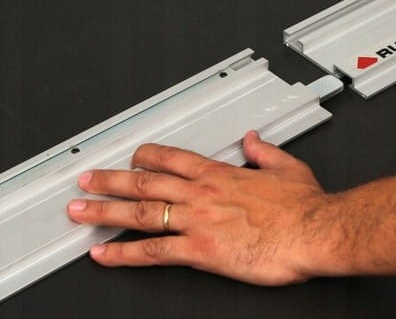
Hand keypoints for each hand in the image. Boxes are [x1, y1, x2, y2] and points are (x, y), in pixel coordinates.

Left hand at [67, 131, 328, 284]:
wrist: (314, 231)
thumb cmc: (304, 207)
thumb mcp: (288, 167)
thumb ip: (265, 152)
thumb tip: (254, 141)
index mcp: (223, 174)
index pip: (174, 159)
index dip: (147, 157)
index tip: (132, 157)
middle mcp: (204, 194)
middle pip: (146, 183)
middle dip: (111, 181)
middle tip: (87, 180)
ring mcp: (198, 221)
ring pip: (141, 213)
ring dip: (106, 211)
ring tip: (81, 211)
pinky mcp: (200, 251)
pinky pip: (153, 252)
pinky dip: (124, 254)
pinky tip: (104, 254)